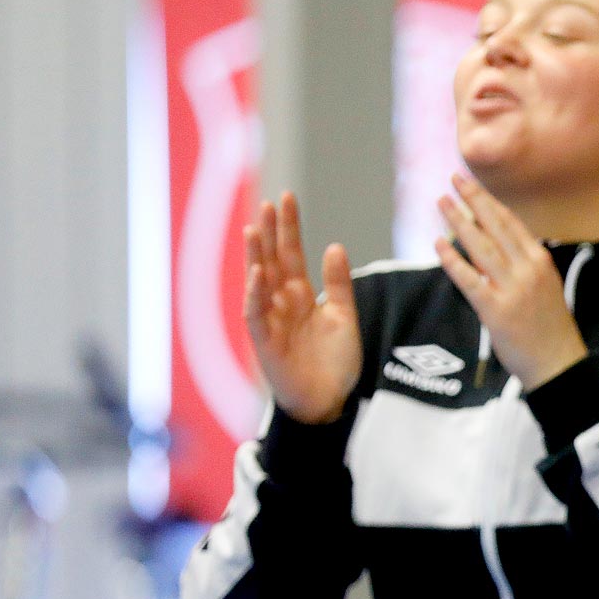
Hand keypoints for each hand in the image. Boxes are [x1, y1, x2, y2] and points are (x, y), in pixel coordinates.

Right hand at [243, 193, 360, 424]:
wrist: (329, 401)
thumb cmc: (334, 361)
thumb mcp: (343, 316)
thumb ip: (339, 284)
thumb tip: (334, 246)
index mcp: (301, 294)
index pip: (292, 253)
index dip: (288, 227)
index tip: (287, 198)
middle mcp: (281, 302)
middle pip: (273, 260)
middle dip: (269, 232)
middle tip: (269, 203)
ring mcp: (270, 320)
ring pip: (259, 281)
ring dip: (256, 255)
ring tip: (254, 227)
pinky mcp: (264, 341)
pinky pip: (256, 313)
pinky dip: (256, 293)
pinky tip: (258, 272)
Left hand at [435, 171, 586, 390]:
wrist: (558, 362)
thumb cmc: (550, 327)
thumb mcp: (545, 287)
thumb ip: (523, 264)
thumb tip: (497, 245)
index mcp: (540, 261)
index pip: (511, 223)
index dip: (490, 201)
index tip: (473, 184)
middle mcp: (528, 270)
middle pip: (496, 227)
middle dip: (473, 200)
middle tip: (453, 179)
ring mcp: (512, 289)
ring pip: (481, 247)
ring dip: (459, 222)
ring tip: (442, 203)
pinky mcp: (496, 310)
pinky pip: (469, 279)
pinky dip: (453, 260)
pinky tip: (438, 245)